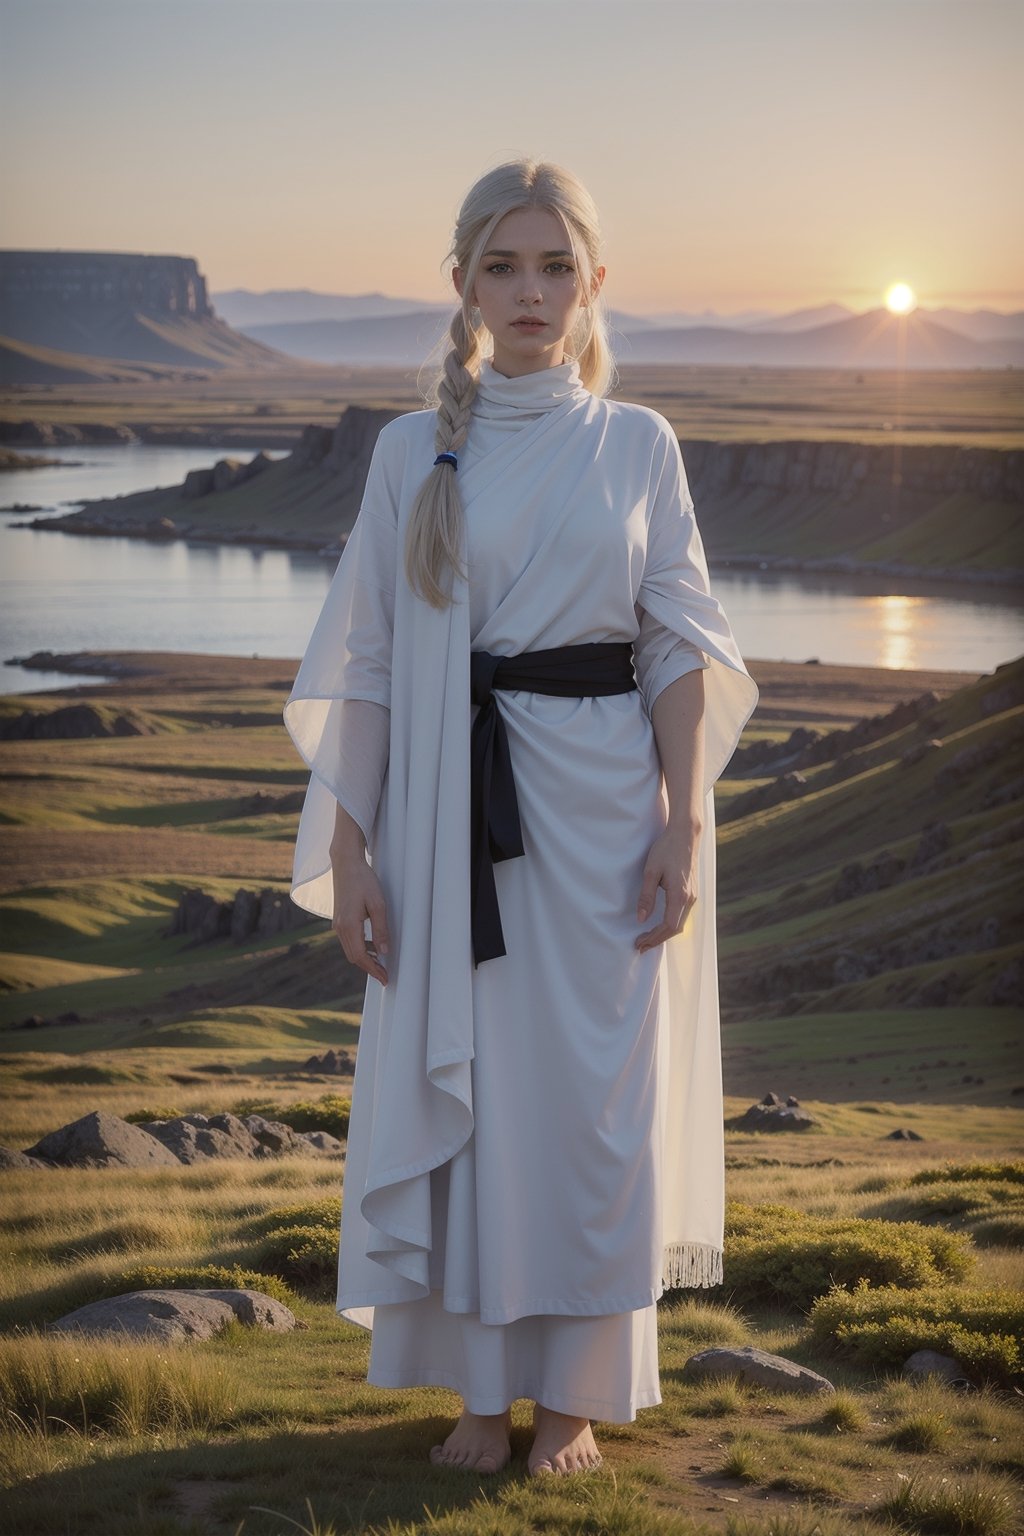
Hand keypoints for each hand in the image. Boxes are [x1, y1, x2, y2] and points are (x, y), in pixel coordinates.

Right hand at [331, 853, 389, 984]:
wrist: (346, 864)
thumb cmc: (363, 881)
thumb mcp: (378, 904)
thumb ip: (381, 930)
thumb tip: (384, 952)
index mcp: (348, 925)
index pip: (360, 956)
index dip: (373, 970)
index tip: (385, 978)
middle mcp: (339, 927)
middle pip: (353, 957)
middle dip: (369, 968)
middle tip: (385, 975)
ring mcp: (337, 924)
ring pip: (350, 949)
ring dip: (364, 958)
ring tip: (381, 963)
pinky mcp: (339, 919)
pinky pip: (348, 940)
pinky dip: (360, 948)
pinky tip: (372, 946)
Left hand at [634, 822, 699, 951]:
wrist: (685, 834)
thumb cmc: (666, 849)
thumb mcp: (651, 872)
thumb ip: (646, 896)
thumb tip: (641, 919)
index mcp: (680, 895)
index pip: (669, 926)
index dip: (654, 938)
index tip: (639, 943)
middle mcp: (690, 898)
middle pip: (676, 929)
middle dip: (658, 939)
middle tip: (640, 945)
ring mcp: (693, 895)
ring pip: (680, 922)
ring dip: (664, 933)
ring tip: (647, 938)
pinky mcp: (692, 891)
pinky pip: (682, 914)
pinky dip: (671, 923)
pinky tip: (660, 924)